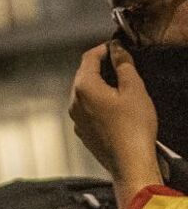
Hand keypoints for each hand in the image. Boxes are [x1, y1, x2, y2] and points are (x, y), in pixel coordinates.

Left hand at [69, 43, 162, 199]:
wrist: (129, 162)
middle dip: (101, 64)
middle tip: (121, 61)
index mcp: (84, 88)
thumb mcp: (134, 88)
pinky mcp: (82, 131)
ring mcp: (76, 119)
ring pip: (84, 92)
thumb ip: (123, 64)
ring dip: (100, 82)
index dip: (104, 48)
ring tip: (121, 81)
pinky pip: (87, 108)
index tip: (118, 46)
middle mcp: (73, 103)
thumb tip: (116, 49)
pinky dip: (98, 100)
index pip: (88, 57)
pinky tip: (115, 103)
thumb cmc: (133, 126)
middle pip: (83, 74)